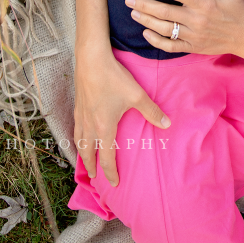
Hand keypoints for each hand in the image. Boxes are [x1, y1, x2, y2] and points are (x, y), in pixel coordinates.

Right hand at [73, 45, 170, 186]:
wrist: (91, 59)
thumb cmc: (114, 78)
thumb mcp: (137, 95)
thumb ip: (151, 111)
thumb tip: (167, 124)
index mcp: (104, 127)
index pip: (106, 157)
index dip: (110, 172)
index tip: (114, 183)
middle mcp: (89, 125)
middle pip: (87, 153)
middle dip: (91, 167)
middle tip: (94, 177)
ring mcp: (81, 115)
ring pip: (78, 141)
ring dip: (82, 154)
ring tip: (84, 160)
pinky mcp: (77, 104)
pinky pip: (76, 128)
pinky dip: (78, 137)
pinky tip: (81, 133)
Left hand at [128, 0, 243, 56]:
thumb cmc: (237, 10)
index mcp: (205, 3)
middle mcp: (197, 20)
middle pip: (164, 12)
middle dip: (144, 4)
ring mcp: (193, 36)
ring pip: (164, 29)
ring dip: (146, 20)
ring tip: (133, 12)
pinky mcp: (193, 48)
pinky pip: (170, 46)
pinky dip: (155, 41)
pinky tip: (145, 32)